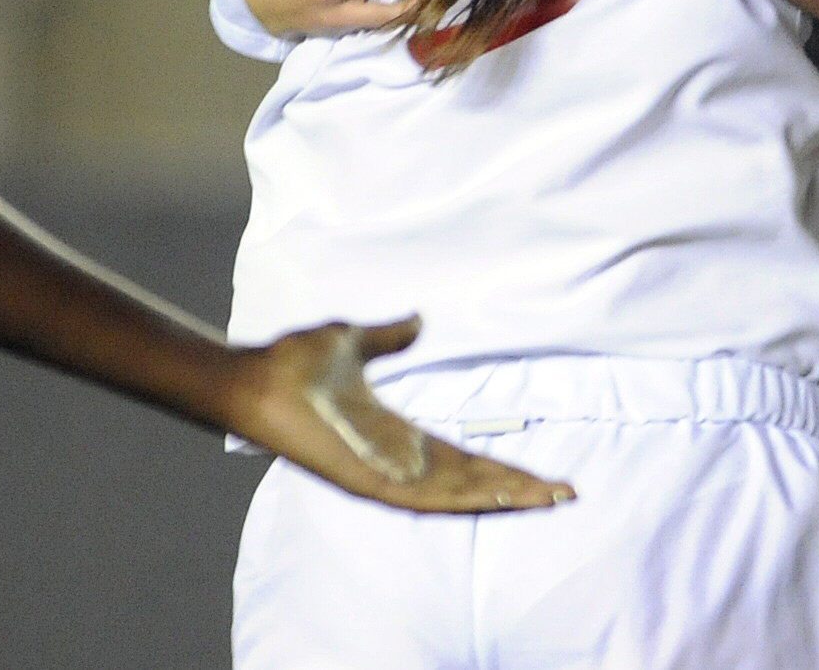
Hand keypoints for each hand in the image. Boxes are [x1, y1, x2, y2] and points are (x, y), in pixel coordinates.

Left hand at [226, 316, 573, 513]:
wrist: (252, 377)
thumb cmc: (292, 363)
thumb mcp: (353, 340)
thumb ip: (389, 337)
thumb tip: (418, 319)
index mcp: (397, 434)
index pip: (462, 458)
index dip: (502, 465)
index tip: (545, 471)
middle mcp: (396, 461)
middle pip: (469, 481)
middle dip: (517, 487)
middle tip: (567, 493)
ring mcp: (381, 474)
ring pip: (454, 495)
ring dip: (499, 495)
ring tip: (544, 497)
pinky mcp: (363, 480)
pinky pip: (418, 498)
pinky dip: (456, 499)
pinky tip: (490, 499)